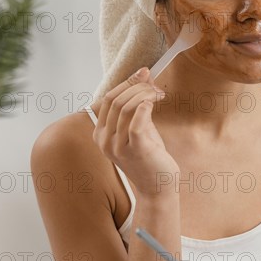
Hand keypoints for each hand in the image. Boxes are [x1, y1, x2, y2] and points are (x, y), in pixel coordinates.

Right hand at [92, 68, 178, 197]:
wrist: (158, 187)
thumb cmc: (150, 158)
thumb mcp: (141, 128)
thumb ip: (138, 106)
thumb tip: (144, 76)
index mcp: (101, 134)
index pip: (108, 99)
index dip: (126, 83)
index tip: (144, 73)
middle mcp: (104, 140)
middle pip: (115, 100)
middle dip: (137, 87)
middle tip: (155, 85)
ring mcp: (117, 145)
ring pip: (125, 107)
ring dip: (144, 94)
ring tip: (159, 94)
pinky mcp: (134, 149)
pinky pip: (136, 120)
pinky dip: (145, 106)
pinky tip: (154, 102)